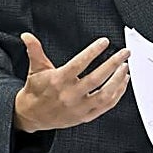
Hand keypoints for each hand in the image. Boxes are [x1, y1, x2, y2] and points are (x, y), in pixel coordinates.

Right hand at [13, 33, 130, 133]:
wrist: (32, 115)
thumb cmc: (36, 90)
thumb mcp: (35, 68)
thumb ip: (34, 50)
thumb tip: (26, 35)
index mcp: (58, 80)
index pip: (79, 64)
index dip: (93, 52)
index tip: (105, 42)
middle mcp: (70, 95)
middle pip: (97, 78)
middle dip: (113, 64)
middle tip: (124, 53)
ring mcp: (79, 107)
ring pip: (104, 94)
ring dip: (118, 80)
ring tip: (125, 67)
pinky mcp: (84, 116)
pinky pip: (105, 106)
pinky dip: (117, 95)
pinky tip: (122, 83)